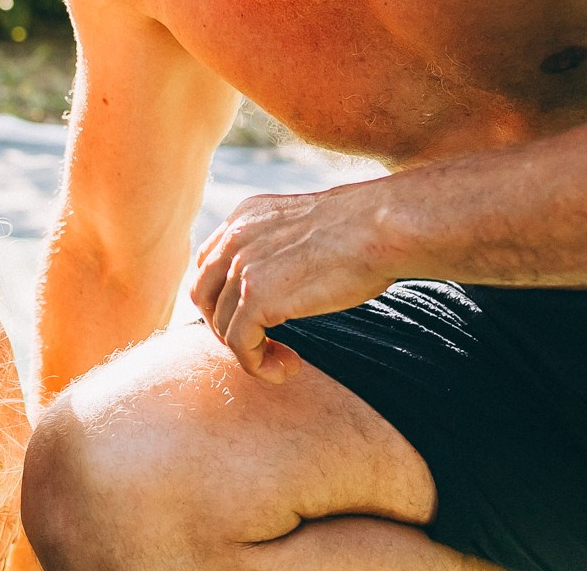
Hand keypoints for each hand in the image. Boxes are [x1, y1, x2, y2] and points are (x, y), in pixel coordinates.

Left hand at [188, 182, 397, 381]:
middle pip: (204, 296)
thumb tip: (281, 282)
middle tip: (264, 345)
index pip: (209, 266)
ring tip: (284, 362)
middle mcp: (234, 238)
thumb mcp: (304, 228)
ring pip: (221, 325)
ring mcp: (242, 268)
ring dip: (248, 352)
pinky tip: (286, 369)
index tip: (258, 320)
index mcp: (244, 217)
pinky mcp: (257, 298)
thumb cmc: (364, 230)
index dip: (224, 299)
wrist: (382, 227)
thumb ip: (280, 248)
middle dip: (227, 327)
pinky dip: (256, 365)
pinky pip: (239, 345)